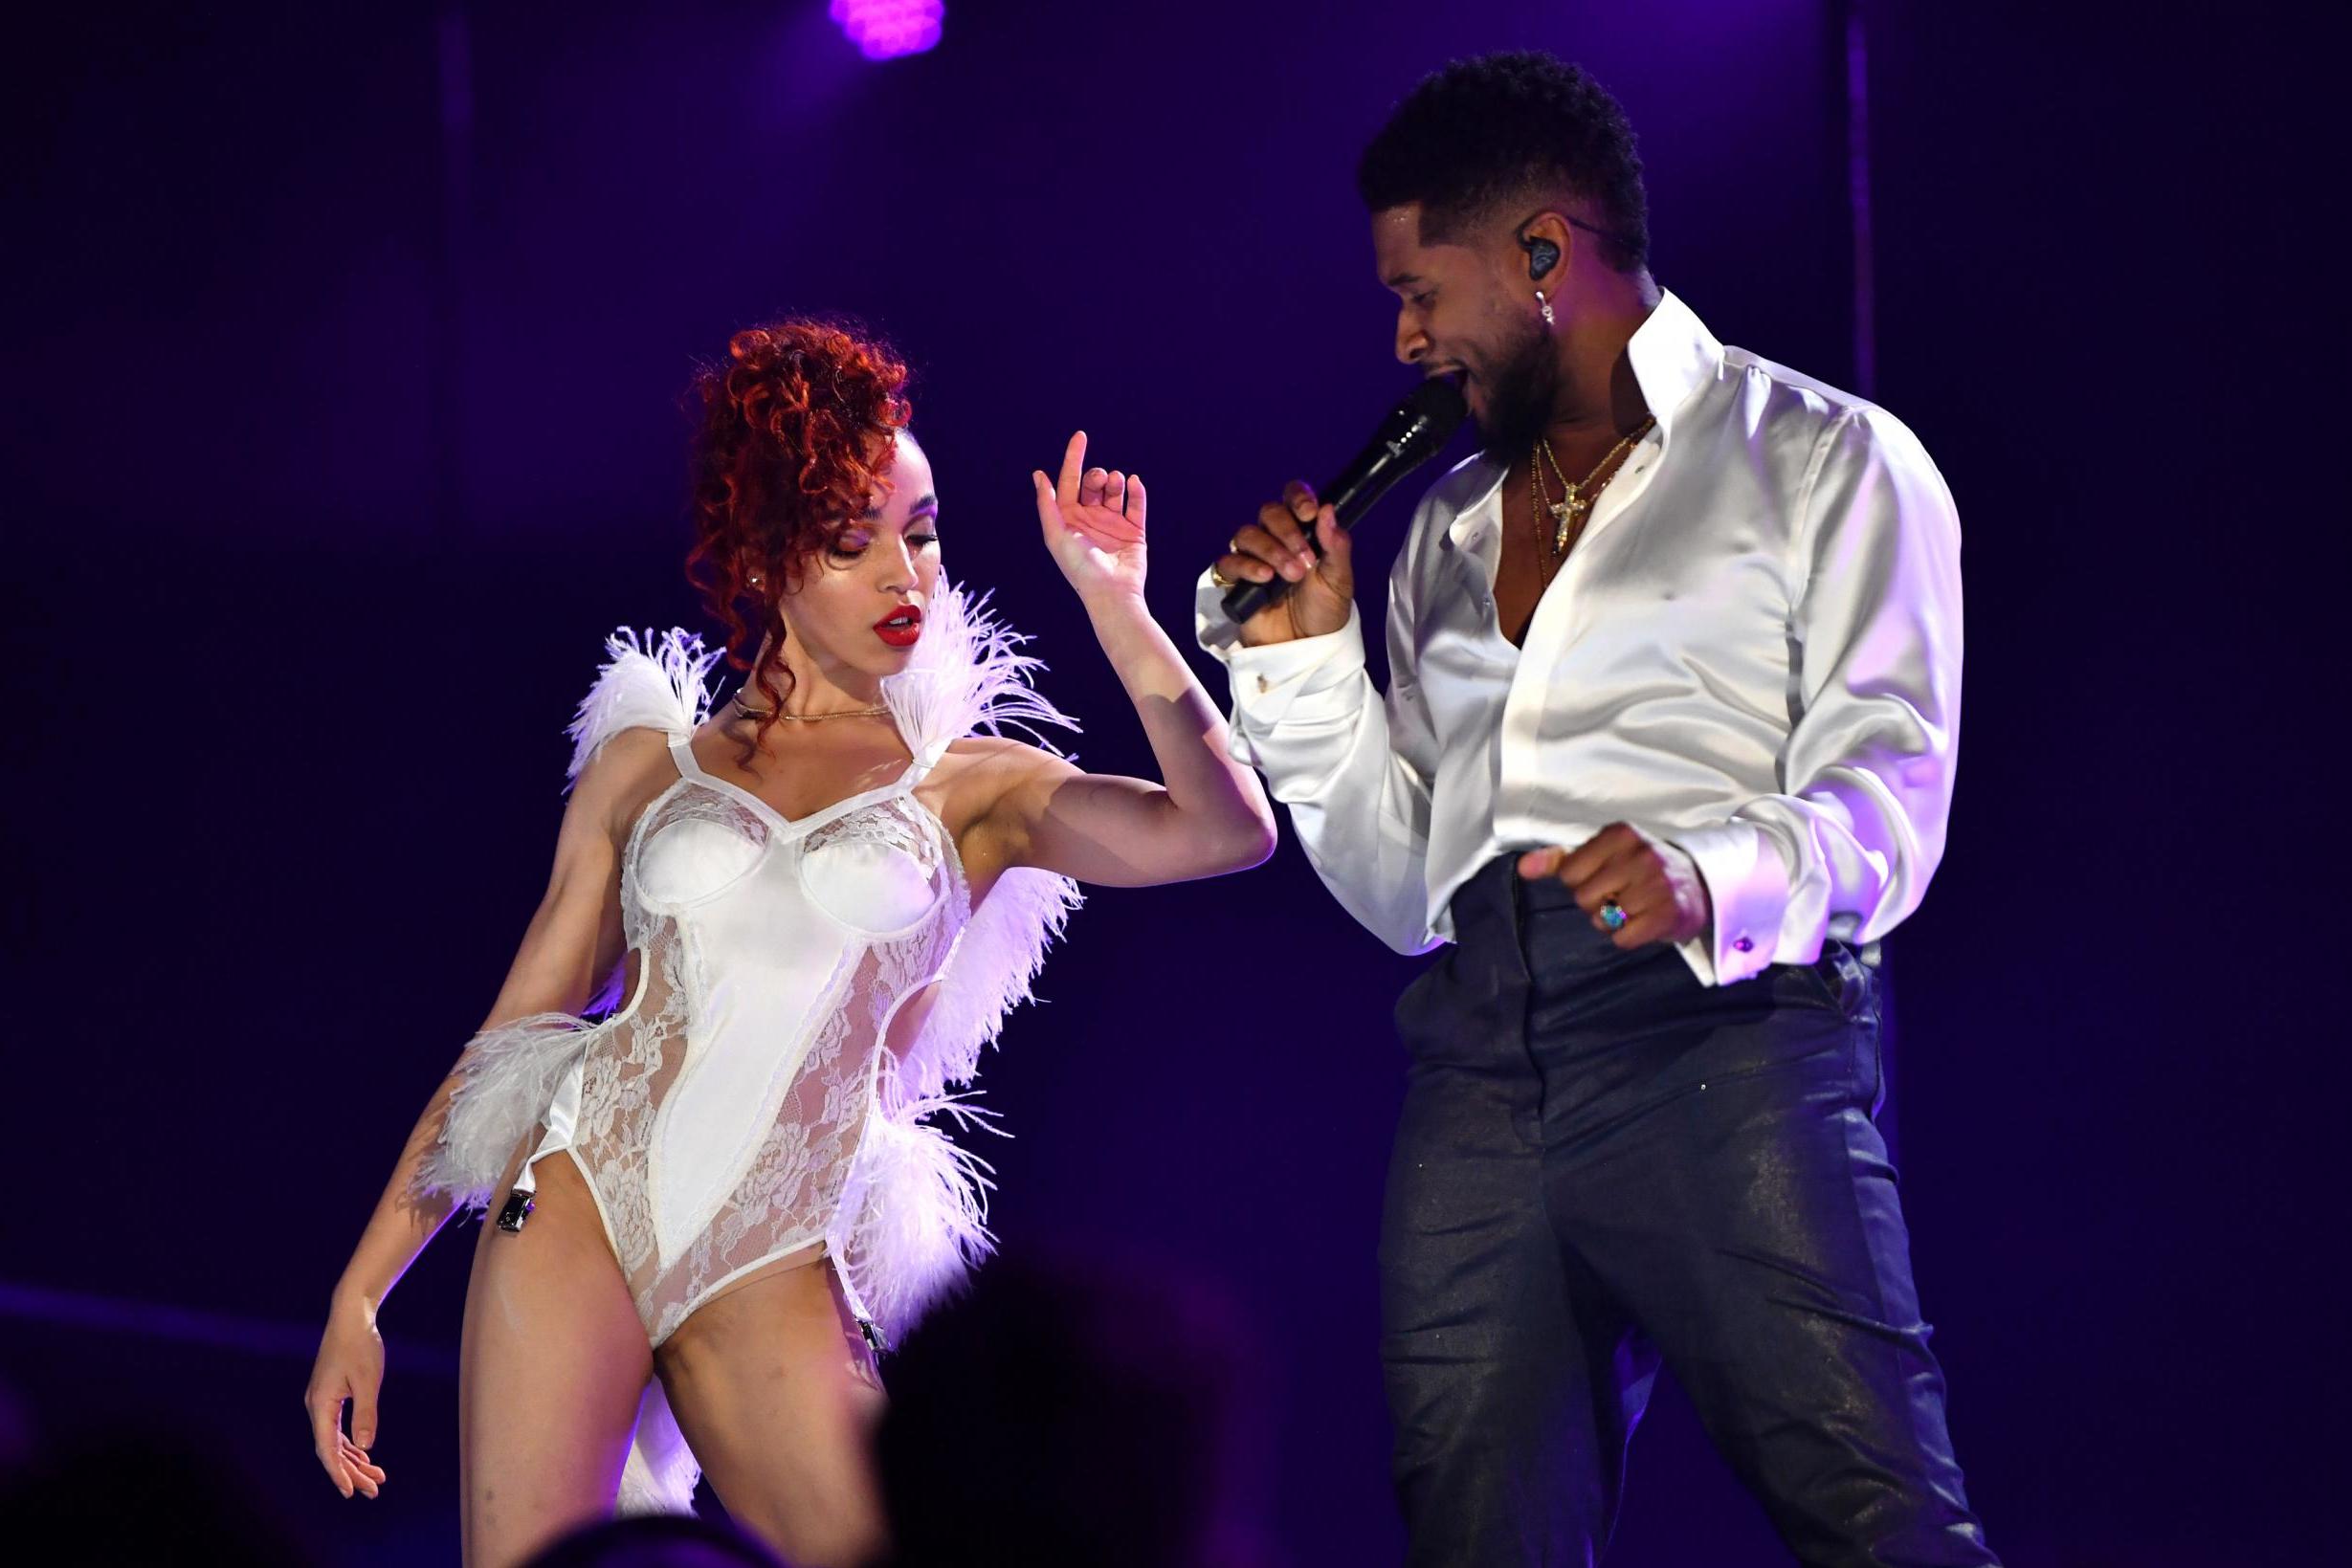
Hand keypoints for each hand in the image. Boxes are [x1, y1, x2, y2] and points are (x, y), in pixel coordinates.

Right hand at [305, 1295, 389, 1499]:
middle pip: (331, 1449)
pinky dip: (351, 1443)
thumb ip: (367, 1413)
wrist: (351, 1316)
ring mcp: (322, 1401)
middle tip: (374, 1490)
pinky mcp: (331, 1395)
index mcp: (321, 1405)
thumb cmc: (361, 1345)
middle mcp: (316, 1406)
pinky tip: (365, 1455)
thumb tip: (367, 1446)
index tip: (351, 1492)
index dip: (338, 1472)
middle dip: (352, 1471)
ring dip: (354, 1459)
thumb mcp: (369, 1380)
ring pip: (335, 1440)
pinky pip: (338, 1428)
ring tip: (377, 1478)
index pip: (327, 1448)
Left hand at [1034, 431, 1146, 605]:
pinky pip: (1137, 504)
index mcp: (1069, 518)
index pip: (1069, 481)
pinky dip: (1137, 491)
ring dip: (1115, 481)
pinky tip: (1134, 483)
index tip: (1080, 437)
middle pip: (1093, 483)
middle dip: (1096, 474)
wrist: (1111, 592)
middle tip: (1100, 478)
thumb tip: (1039, 475)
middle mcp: (1090, 518)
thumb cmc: (1079, 567)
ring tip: (1117, 482)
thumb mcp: (1055, 535)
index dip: (1073, 458)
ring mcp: (1113, 523)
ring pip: (1115, 490)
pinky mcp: (1134, 530)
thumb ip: (1047, 505)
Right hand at [1214, 481, 1352, 645]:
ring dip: (1270, 550)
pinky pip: (1229, 562)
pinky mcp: (1235, 581)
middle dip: (1288, 532)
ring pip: (1247, 533)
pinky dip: (1246, 566)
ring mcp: (1253, 558)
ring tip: (1291, 575)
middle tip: (1305, 560)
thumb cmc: (1324, 612)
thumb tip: (1329, 510)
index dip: (1297, 497)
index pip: (1292, 498)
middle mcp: (1275, 539)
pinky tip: (1264, 578)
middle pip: (1269, 512)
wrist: (1306, 648)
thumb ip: (1336, 545)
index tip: (1309, 513)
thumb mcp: (1339, 580)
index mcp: (1302, 531)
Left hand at [1518, 824, 1711, 949]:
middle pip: (1583, 898)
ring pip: (1602, 920)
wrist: (1699, 884)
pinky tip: (1644, 920)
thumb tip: (1523, 867)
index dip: (1580, 881)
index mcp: (1620, 834)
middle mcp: (1640, 855)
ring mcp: (1656, 885)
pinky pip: (1623, 938)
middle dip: (1596, 902)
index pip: (1569, 872)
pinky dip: (1629, 936)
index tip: (1604, 876)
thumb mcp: (1604, 853)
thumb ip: (1560, 859)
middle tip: (1621, 894)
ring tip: (1634, 906)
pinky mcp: (1667, 914)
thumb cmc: (1642, 868)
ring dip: (1613, 921)